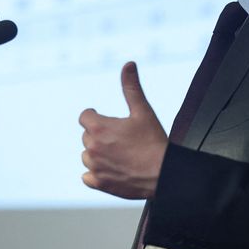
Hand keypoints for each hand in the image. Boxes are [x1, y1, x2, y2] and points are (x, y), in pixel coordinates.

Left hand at [79, 61, 167, 198]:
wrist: (163, 174)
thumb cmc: (153, 141)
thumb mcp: (143, 111)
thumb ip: (131, 87)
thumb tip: (128, 64)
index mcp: (99, 128)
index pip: (85, 117)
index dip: (96, 116)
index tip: (107, 120)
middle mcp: (92, 148)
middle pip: (87, 136)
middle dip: (100, 135)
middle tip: (121, 138)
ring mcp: (94, 167)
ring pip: (87, 156)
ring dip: (98, 153)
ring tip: (120, 154)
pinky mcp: (99, 184)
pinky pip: (88, 176)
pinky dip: (97, 173)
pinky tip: (113, 169)